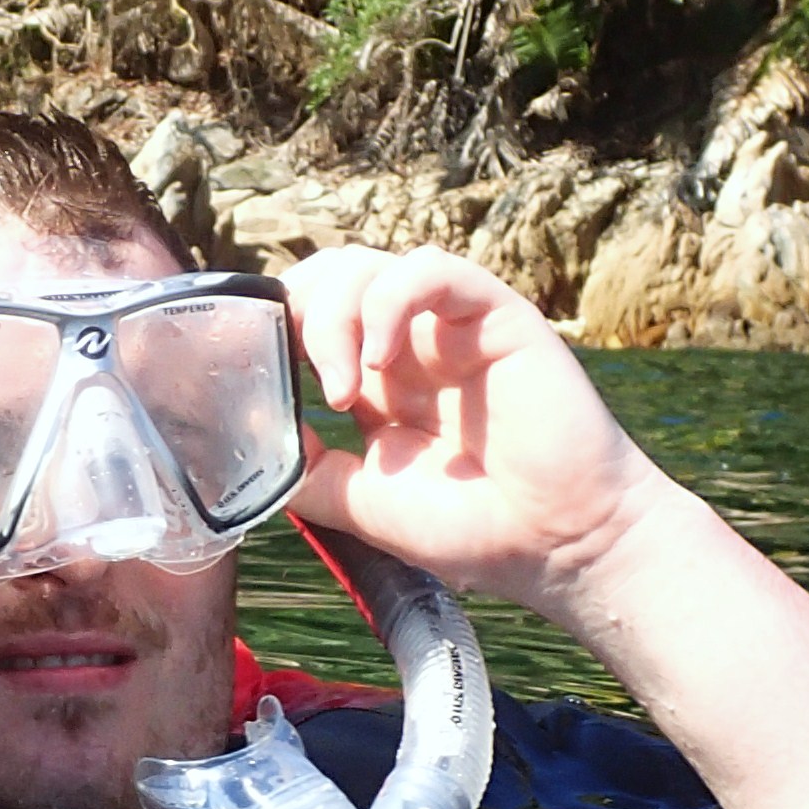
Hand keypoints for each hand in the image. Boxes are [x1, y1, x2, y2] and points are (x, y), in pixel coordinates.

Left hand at [282, 245, 675, 612]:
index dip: (274, 328)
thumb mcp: (364, 505)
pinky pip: (431, 269)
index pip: (308, 316)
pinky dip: (390, 300)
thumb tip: (250, 437)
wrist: (558, 543)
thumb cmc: (475, 529)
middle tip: (297, 377)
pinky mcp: (494, 315)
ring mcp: (450, 326)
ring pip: (369, 265)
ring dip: (335, 315)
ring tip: (342, 388)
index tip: (255, 378)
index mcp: (376, 381)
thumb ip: (308, 470)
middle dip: (296, 312)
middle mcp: (409, 344)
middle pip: (328, 277)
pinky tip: (378, 357)